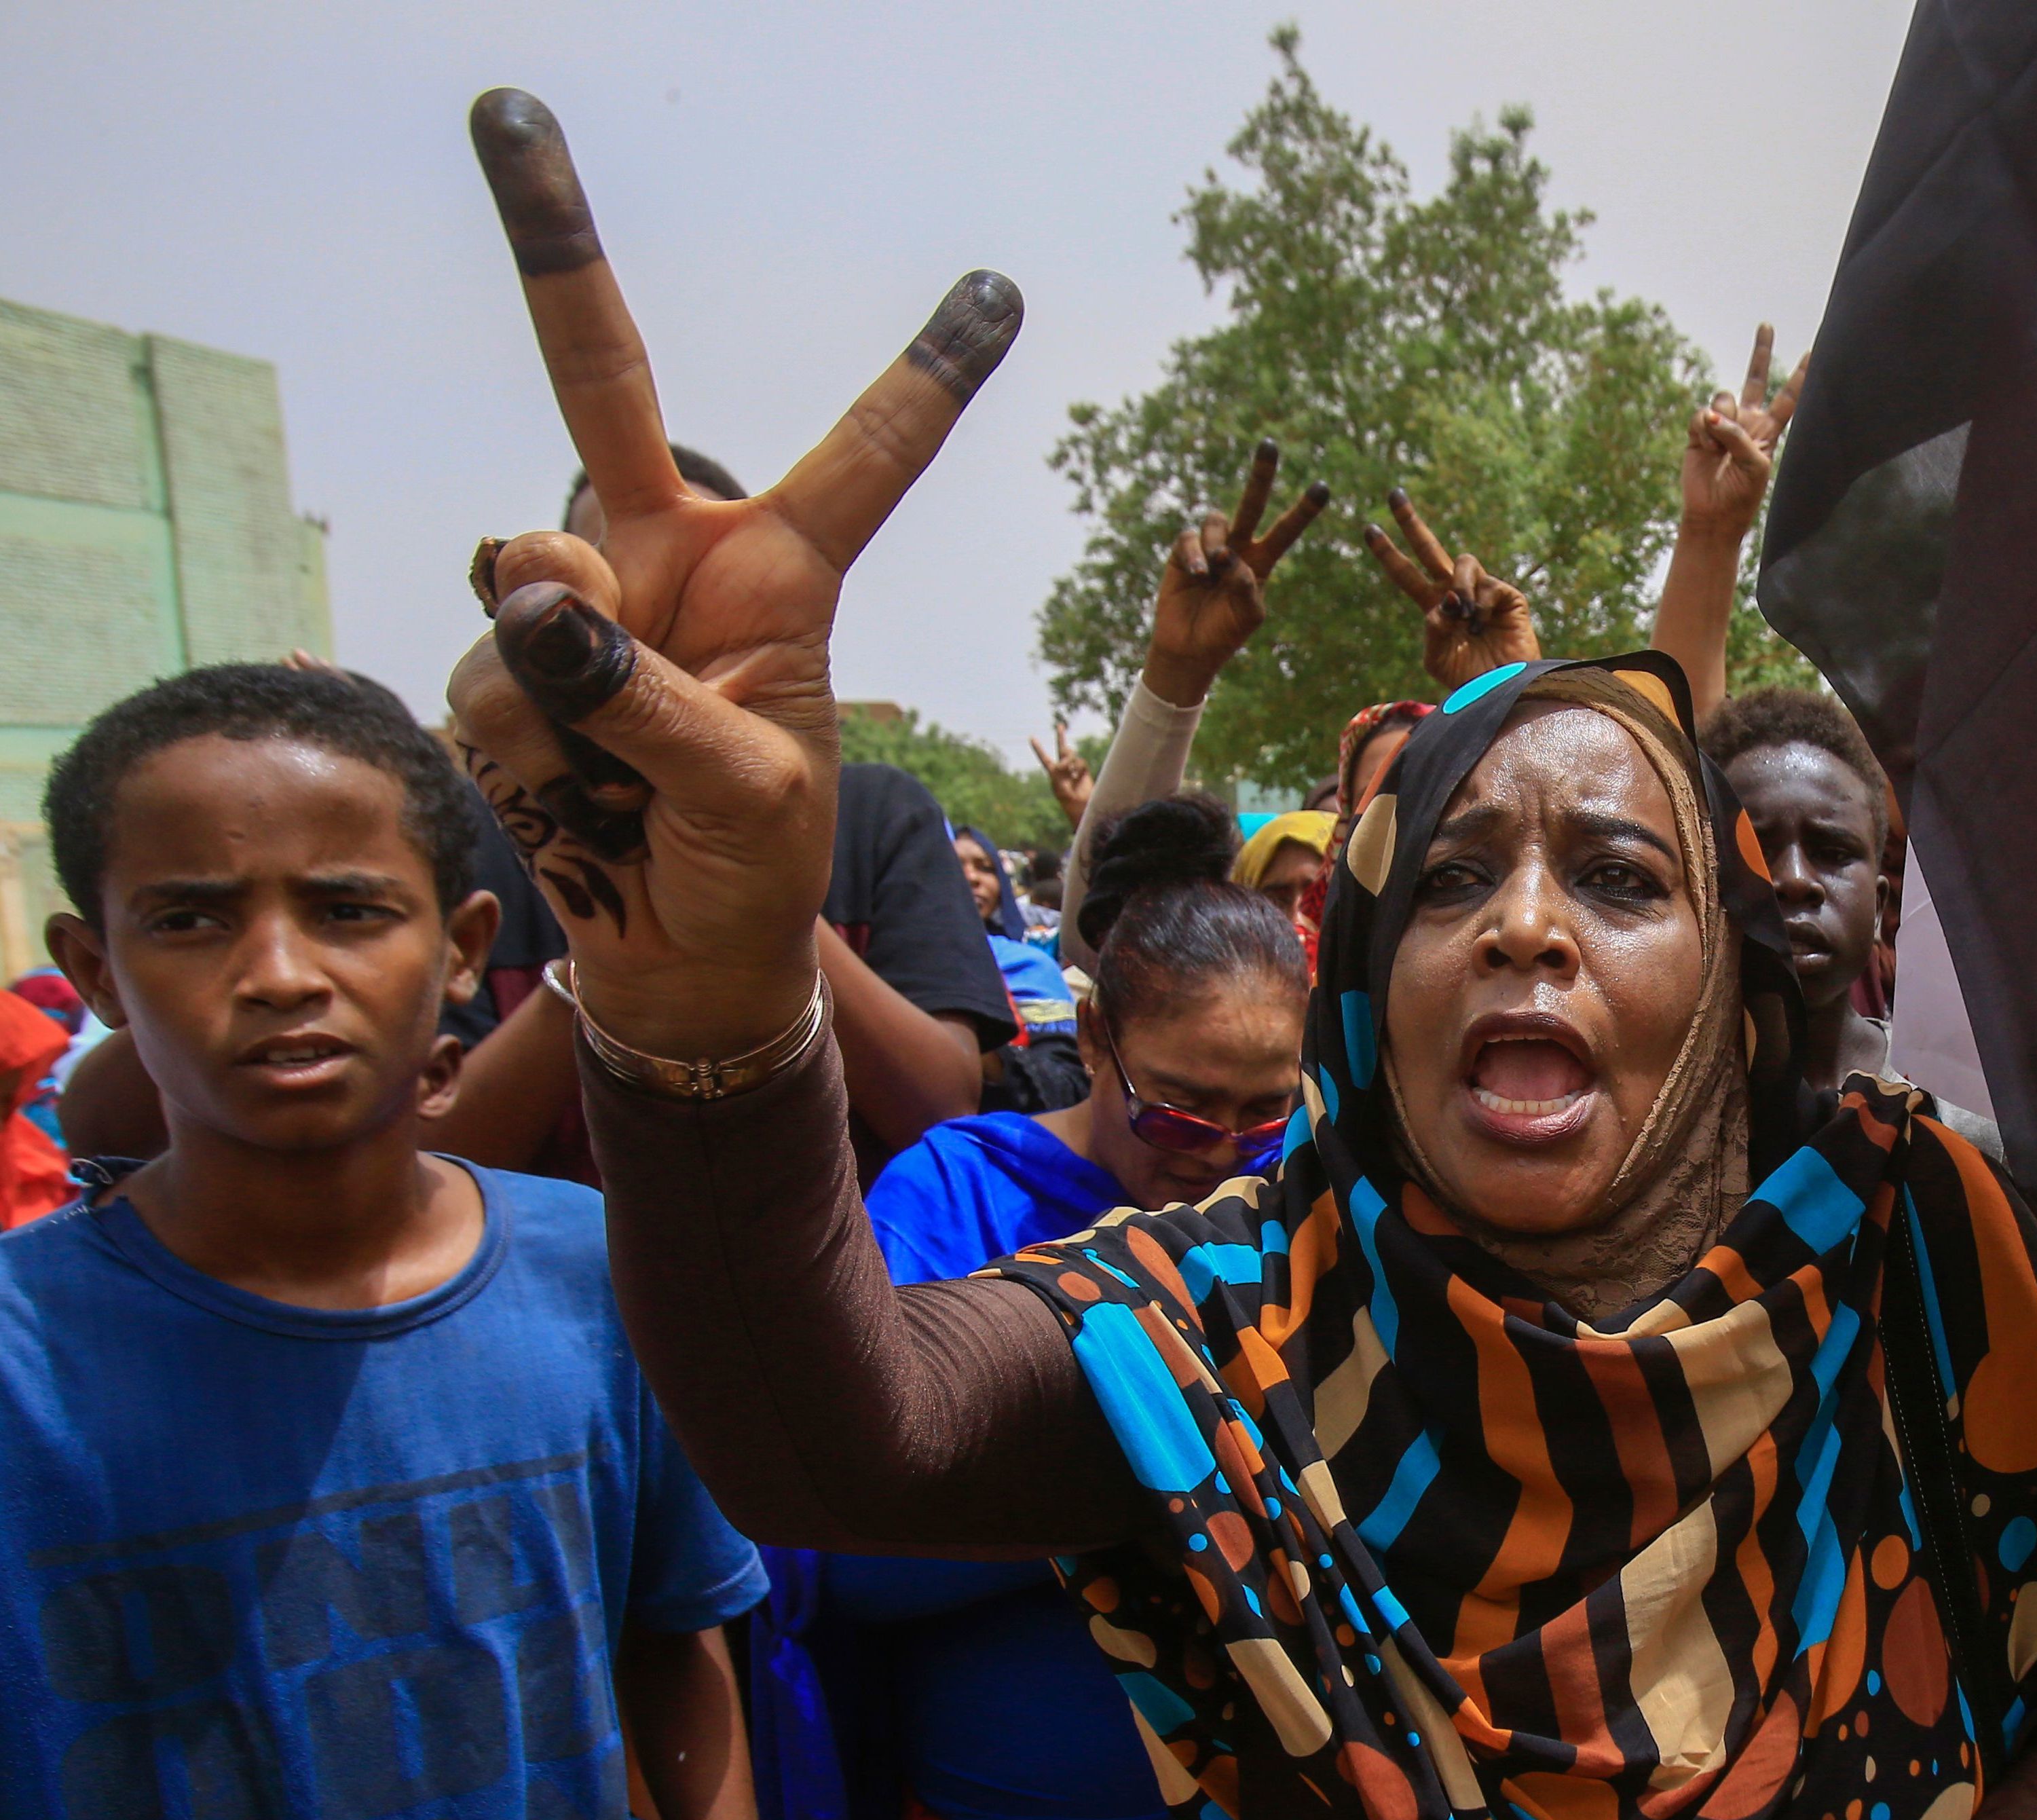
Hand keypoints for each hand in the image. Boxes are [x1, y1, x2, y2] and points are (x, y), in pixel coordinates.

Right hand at [444, 90, 1018, 1060]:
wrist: (680, 953)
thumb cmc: (748, 861)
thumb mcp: (745, 793)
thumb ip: (645, 696)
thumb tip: (533, 593)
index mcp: (779, 572)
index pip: (865, 455)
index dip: (927, 376)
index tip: (998, 290)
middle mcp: (669, 560)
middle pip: (603, 381)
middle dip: (551, 244)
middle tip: (504, 104)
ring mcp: (577, 606)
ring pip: (533, 604)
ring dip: (578, 722)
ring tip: (632, 796)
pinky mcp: (504, 668)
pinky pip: (493, 691)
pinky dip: (534, 764)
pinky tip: (579, 805)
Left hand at [1031, 720, 1094, 827]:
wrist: (1082, 807)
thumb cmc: (1067, 800)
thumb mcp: (1058, 784)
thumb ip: (1060, 769)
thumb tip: (1066, 758)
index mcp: (1053, 773)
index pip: (1044, 758)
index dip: (1038, 748)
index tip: (1031, 738)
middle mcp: (1063, 769)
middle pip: (1061, 750)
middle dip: (1060, 737)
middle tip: (1060, 725)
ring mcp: (1074, 769)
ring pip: (1071, 755)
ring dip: (1069, 759)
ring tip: (1070, 770)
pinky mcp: (1084, 772)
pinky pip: (1081, 762)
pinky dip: (1079, 767)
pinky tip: (1078, 775)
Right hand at [1143, 441, 1330, 705]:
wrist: (1190, 647)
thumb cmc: (1224, 634)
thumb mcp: (1248, 617)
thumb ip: (1249, 590)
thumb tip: (1235, 562)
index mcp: (1262, 561)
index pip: (1286, 530)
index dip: (1303, 510)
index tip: (1323, 486)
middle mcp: (1238, 546)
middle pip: (1252, 503)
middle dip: (1261, 474)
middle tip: (1270, 444)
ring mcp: (1210, 546)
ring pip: (1217, 521)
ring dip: (1217, 544)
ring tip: (1214, 571)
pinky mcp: (1182, 551)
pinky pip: (1190, 538)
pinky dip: (1194, 555)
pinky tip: (1197, 575)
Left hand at [1363, 489, 1540, 688]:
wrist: (1504, 693)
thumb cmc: (1471, 682)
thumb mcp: (1438, 661)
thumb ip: (1432, 632)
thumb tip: (1444, 601)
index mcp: (1435, 607)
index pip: (1407, 574)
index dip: (1389, 553)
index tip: (1370, 529)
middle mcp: (1456, 593)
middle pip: (1429, 548)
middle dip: (1411, 521)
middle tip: (1393, 494)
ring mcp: (1481, 592)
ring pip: (1463, 562)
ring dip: (1458, 586)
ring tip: (1463, 617)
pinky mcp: (1507, 596)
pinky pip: (1485, 586)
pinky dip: (1480, 608)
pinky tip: (1483, 628)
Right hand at [1680, 323, 1808, 538]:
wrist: (1712, 515)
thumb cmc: (1741, 495)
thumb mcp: (1755, 465)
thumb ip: (1739, 436)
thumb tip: (1712, 415)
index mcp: (1768, 431)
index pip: (1788, 398)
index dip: (1799, 376)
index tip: (1813, 351)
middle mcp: (1747, 421)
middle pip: (1755, 379)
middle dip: (1761, 352)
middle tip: (1767, 325)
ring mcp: (1722, 424)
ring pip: (1724, 398)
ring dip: (1722, 422)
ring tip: (1719, 450)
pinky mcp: (1699, 431)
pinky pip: (1702, 416)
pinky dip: (1703, 432)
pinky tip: (1706, 450)